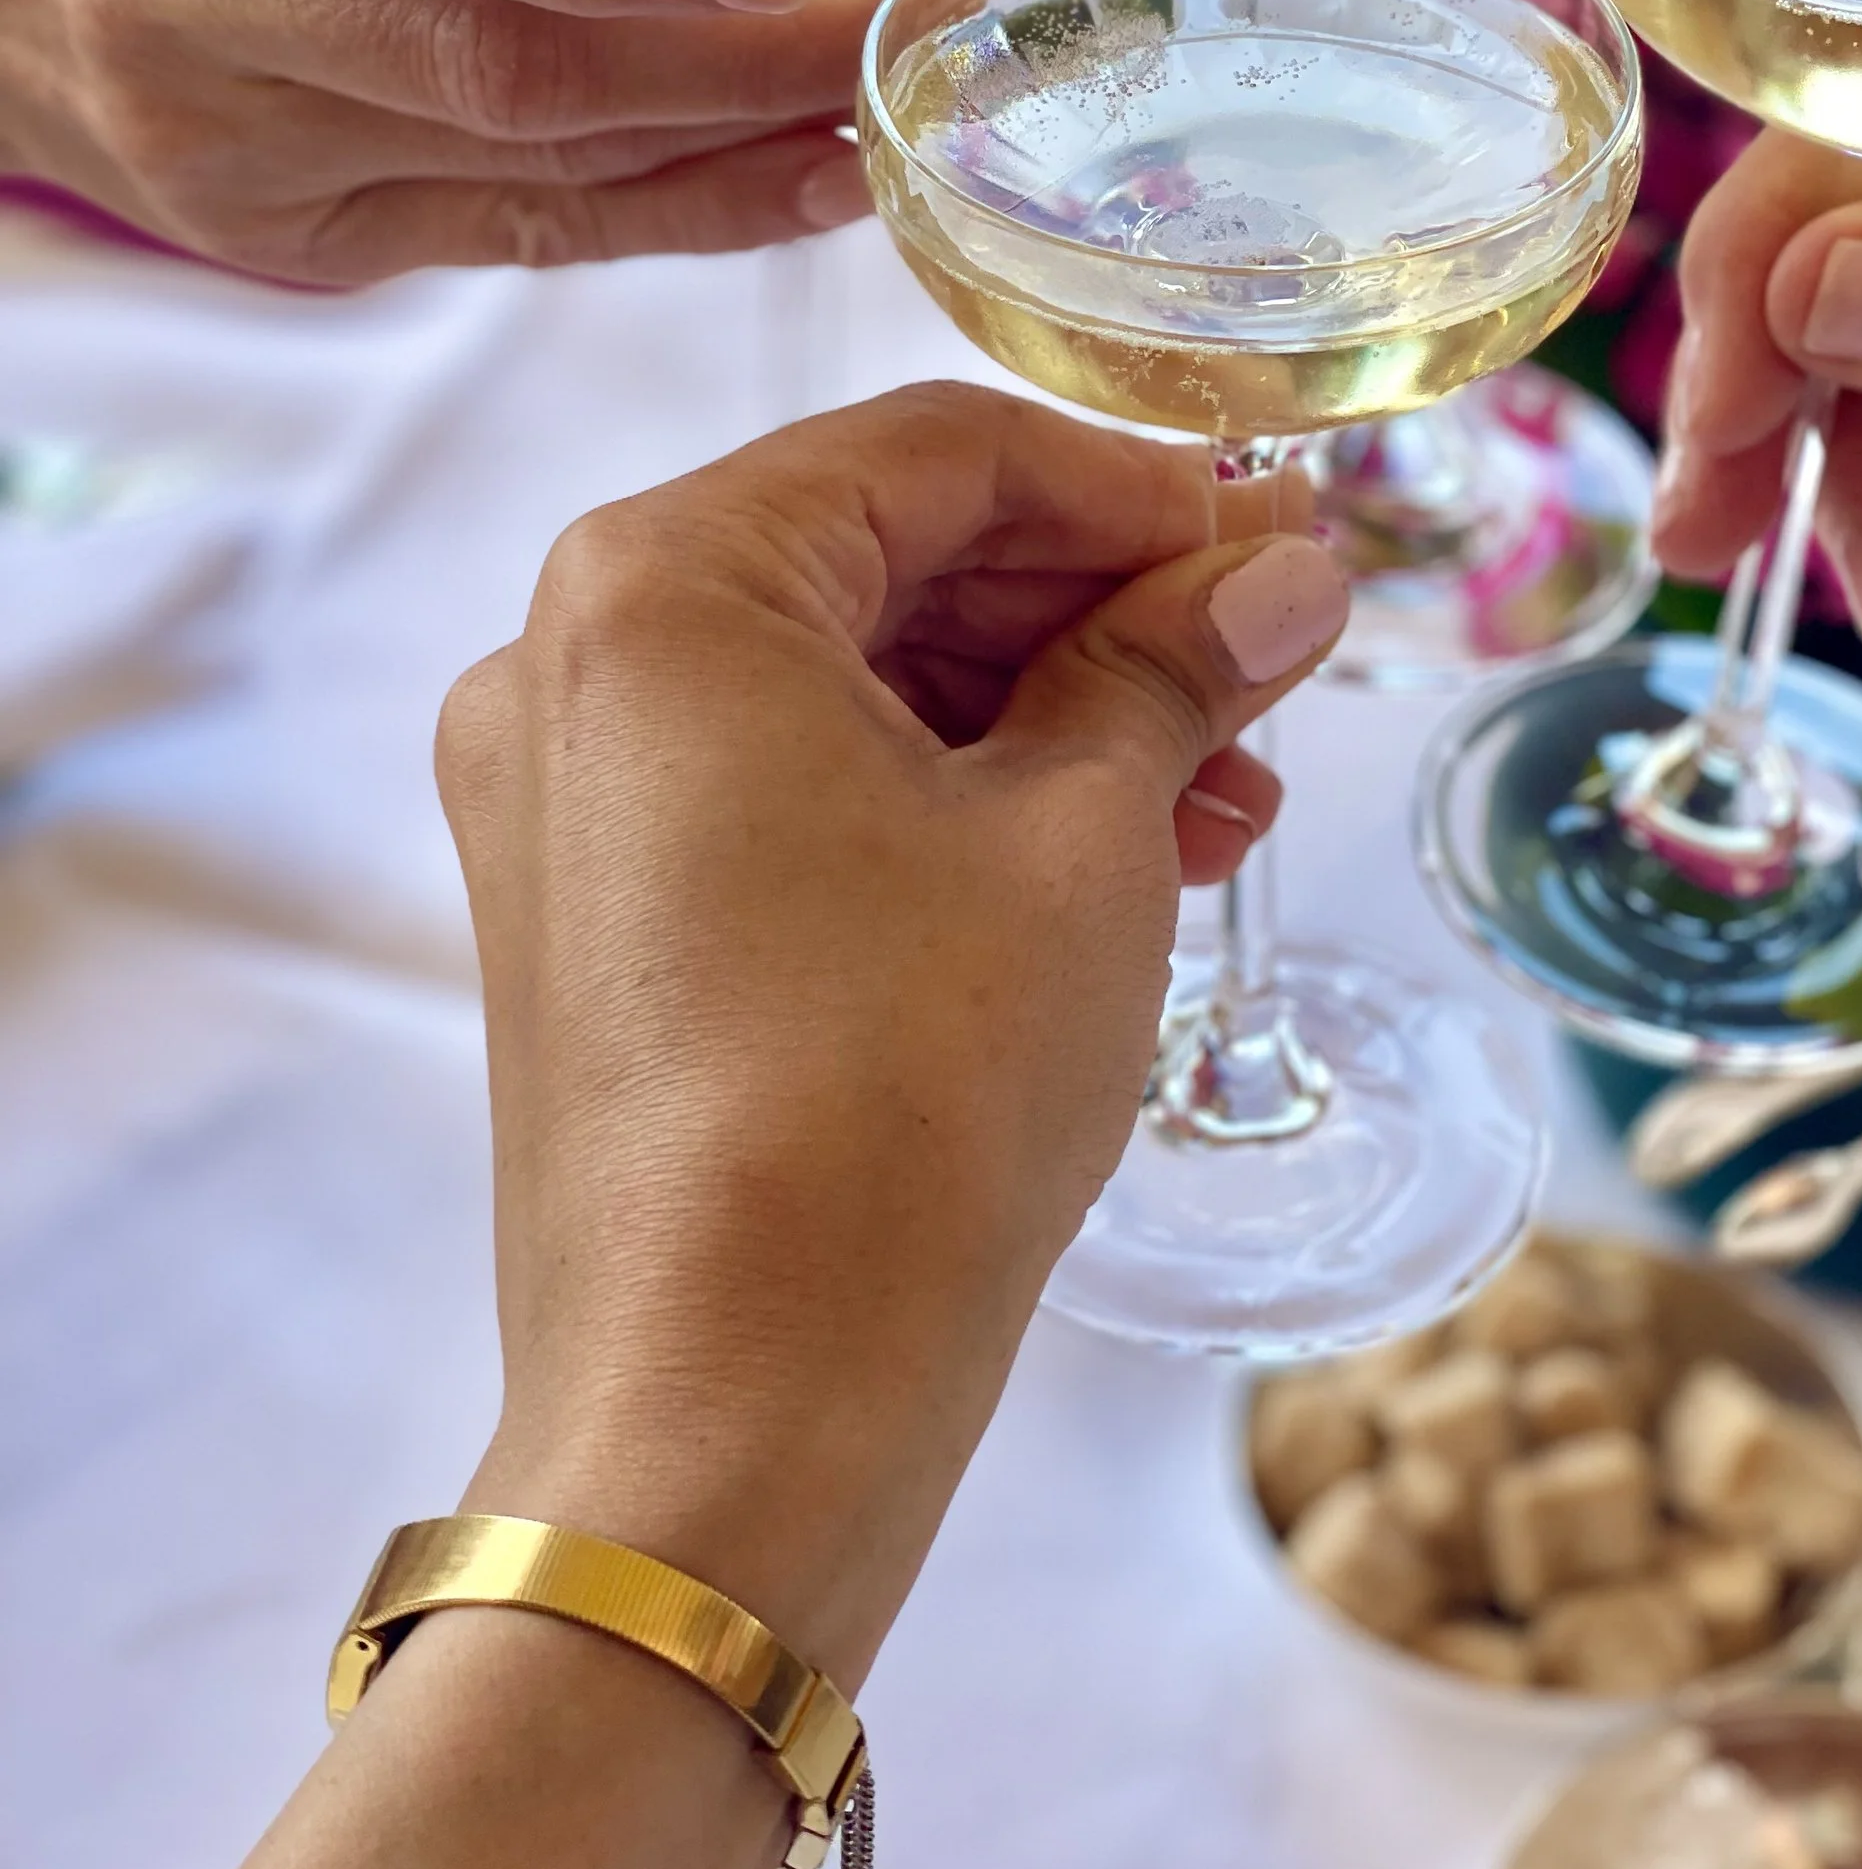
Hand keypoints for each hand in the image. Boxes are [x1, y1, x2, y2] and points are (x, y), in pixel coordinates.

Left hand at [436, 382, 1348, 1685]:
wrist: (735, 1415)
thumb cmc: (905, 1093)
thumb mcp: (1079, 839)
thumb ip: (1177, 663)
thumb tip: (1289, 570)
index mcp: (663, 585)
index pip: (938, 452)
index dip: (1136, 489)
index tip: (1280, 546)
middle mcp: (571, 662)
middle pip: (885, 557)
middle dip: (1096, 609)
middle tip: (1269, 672)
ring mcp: (565, 800)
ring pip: (849, 682)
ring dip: (1045, 714)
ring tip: (1224, 797)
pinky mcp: (593, 920)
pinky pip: (793, 790)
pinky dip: (950, 799)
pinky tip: (1114, 859)